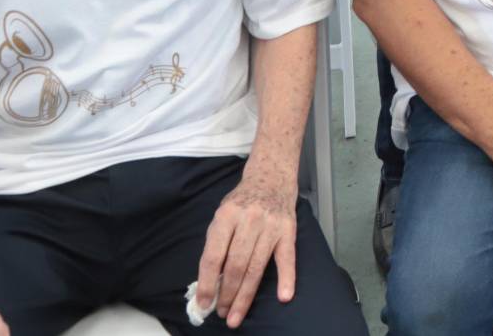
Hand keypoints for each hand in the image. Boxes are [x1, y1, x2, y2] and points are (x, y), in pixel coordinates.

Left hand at [195, 172, 298, 327]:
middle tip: (222, 314)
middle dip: (227, 294)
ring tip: (236, 315)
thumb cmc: (241, 201)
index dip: (208, 283)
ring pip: (256, 267)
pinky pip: (287, 258)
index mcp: (226, 216)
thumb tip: (209, 282)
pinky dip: (287, 278)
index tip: (204, 304)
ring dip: (245, 295)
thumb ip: (216, 245)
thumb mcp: (222, 216)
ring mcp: (271, 225)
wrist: (271, 177)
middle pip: (236, 265)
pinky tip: (284, 296)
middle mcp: (249, 220)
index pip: (214, 256)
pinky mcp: (288, 230)